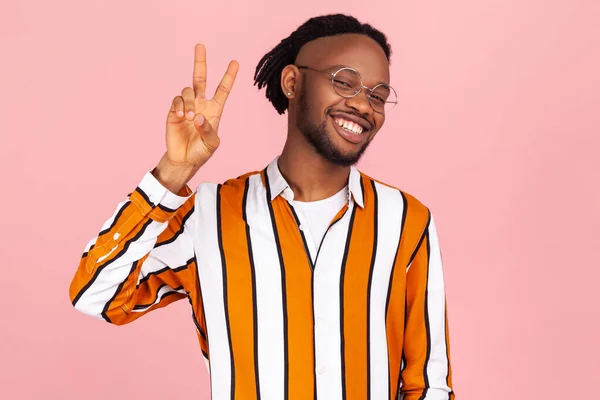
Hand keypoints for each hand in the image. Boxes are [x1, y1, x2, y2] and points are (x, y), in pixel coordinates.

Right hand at [165, 43, 238, 168]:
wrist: (184, 160)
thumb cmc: (201, 151)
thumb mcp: (212, 144)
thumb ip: (208, 130)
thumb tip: (198, 117)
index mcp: (214, 110)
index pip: (223, 90)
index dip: (229, 76)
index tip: (235, 62)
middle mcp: (200, 104)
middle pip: (200, 78)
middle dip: (200, 62)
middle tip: (200, 45)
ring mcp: (187, 106)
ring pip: (187, 90)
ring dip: (189, 102)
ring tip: (189, 117)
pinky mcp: (174, 111)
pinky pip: (176, 100)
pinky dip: (179, 106)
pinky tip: (181, 116)